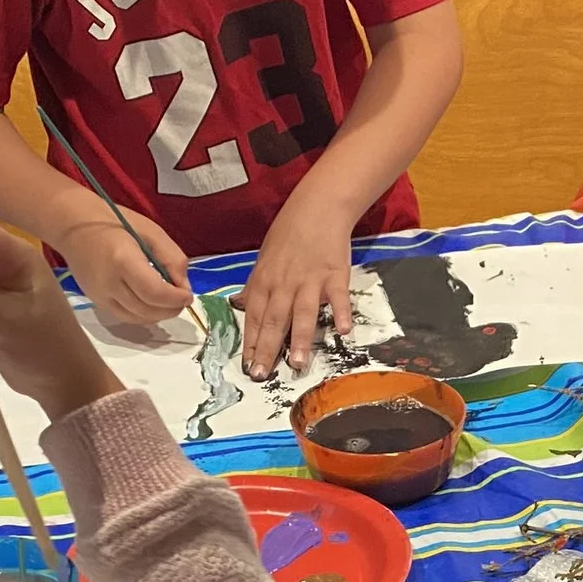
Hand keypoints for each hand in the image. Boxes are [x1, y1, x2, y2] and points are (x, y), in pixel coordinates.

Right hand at [55, 205, 192, 328]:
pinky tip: (152, 303)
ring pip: (137, 318)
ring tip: (169, 302)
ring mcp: (100, 295)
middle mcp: (109, 283)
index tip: (188, 295)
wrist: (72, 225)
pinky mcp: (96, 301)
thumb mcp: (150, 231)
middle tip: (182, 299)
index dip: (175, 299)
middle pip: (147, 310)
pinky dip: (144, 314)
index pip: (154, 292)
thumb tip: (183, 286)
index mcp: (122, 260)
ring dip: (159, 315)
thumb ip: (172, 258)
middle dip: (171, 309)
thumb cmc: (114, 221)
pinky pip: (125, 316)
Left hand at [238, 188, 355, 379]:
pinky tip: (343, 331)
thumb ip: (254, 286)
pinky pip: (338, 297)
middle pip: (273, 320)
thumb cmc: (289, 233)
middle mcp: (284, 284)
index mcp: (264, 281)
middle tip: (261, 375)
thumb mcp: (264, 258)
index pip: (253, 317)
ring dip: (299, 339)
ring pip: (302, 313)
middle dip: (266, 349)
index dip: (249, 342)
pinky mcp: (335, 275)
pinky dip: (341, 312)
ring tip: (296, 364)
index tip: (246, 365)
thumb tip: (239, 304)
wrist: (318, 206)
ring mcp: (310, 280)